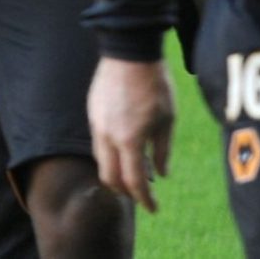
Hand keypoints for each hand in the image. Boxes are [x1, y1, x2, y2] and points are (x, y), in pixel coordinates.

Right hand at [88, 55, 175, 212]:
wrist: (130, 52)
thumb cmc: (155, 85)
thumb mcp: (167, 120)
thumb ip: (162, 150)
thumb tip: (161, 174)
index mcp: (130, 140)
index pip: (134, 182)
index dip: (144, 200)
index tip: (154, 208)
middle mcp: (108, 136)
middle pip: (109, 177)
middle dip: (124, 191)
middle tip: (139, 195)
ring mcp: (96, 123)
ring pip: (101, 159)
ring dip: (115, 171)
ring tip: (131, 171)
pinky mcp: (92, 111)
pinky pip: (98, 140)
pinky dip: (109, 152)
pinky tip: (122, 147)